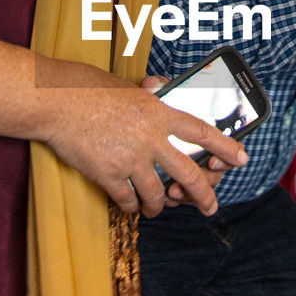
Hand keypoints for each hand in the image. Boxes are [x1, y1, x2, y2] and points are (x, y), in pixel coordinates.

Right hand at [31, 59, 247, 218]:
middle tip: (210, 206)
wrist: (54, 102)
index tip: (240, 159)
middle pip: (188, 174)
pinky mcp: (109, 175)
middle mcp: (150, 138)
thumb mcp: (125, 86)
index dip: (225, 147)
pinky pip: (128, 200)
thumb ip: (147, 96)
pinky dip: (132, 206)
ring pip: (157, 194)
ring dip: (160, 206)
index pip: (202, 133)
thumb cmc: (85, 87)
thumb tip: (160, 90)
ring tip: (158, 209)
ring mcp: (130, 159)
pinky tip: (131, 206)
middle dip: (203, 195)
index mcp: (158, 112)